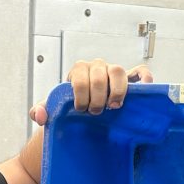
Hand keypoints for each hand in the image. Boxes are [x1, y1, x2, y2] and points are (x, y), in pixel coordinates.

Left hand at [29, 59, 153, 125]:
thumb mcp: (53, 110)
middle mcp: (96, 68)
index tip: (81, 109)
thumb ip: (40, 111)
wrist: (84, 112)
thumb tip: (40, 115)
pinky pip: (139, 71)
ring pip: (118, 71)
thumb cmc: (70, 109)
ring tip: (113, 106)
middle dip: (97, 97)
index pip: (80, 76)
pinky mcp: (129, 79)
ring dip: (116, 90)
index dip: (81, 94)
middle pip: (99, 75)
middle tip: (96, 112)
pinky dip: (143, 77)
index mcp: (78, 71)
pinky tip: (143, 88)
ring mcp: (113, 72)